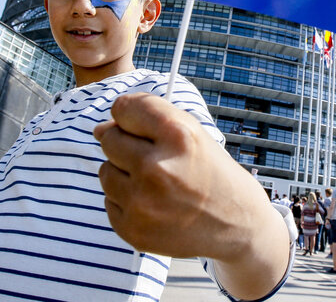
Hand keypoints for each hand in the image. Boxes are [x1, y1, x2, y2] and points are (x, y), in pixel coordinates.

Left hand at [93, 93, 288, 299]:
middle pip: (109, 138)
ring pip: (105, 170)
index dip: (131, 114)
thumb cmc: (212, 173)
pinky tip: (155, 203)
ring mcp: (142, 202)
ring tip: (156, 183)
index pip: (124, 107)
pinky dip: (127, 200)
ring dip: (124, 173)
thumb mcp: (193, 133)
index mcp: (178, 135)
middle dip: (126, 143)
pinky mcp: (132, 229)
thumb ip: (147, 120)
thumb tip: (98, 129)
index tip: (141, 124)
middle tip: (155, 158)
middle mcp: (157, 168)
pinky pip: (109, 200)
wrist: (237, 225)